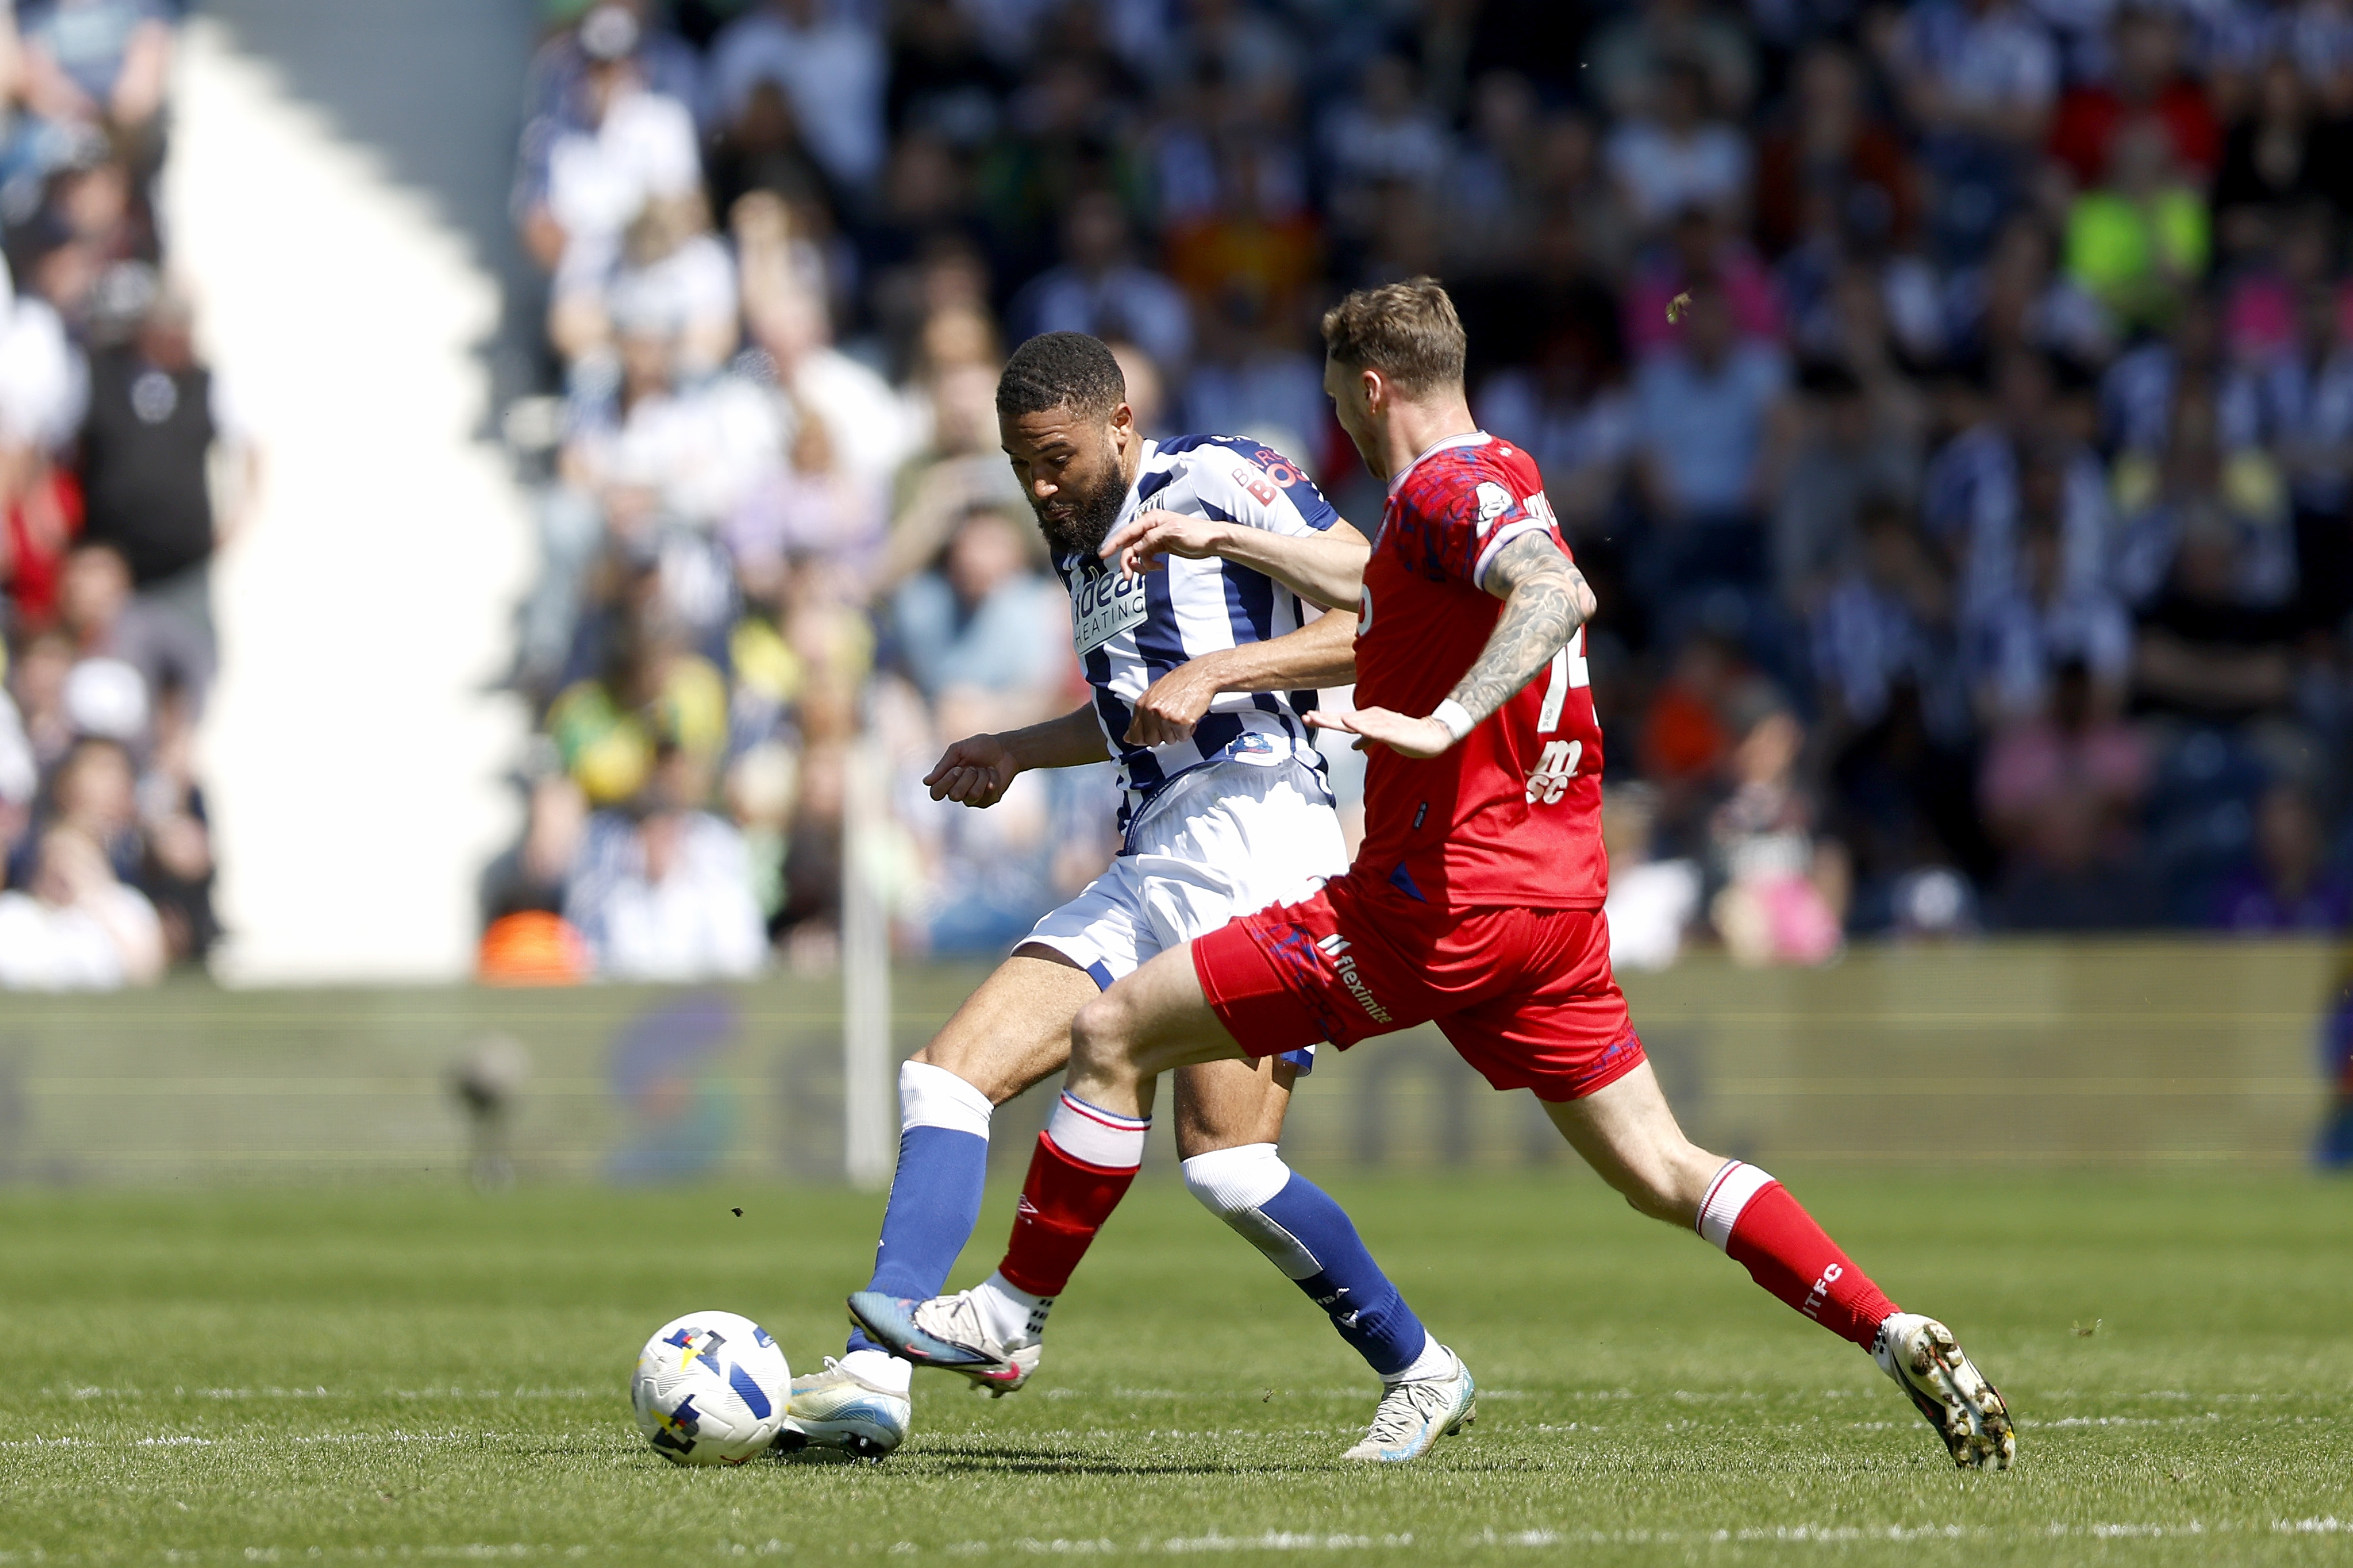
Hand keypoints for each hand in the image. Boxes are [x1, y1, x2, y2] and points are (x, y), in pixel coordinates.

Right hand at [923, 733, 1019, 806]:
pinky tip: (994, 774)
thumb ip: (943, 765)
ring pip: (973, 795)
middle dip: (967, 777)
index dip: (946, 782)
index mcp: (947, 780)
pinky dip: (993, 779)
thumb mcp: (958, 750)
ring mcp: (973, 798)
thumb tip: (926, 782)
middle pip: (954, 795)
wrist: (1005, 749)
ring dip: (981, 777)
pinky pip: (988, 794)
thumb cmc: (980, 747)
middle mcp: (958, 791)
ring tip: (985, 769)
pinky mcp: (988, 800)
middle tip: (974, 767)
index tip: (957, 769)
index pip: (936, 793)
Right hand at [1100, 509, 1232, 577]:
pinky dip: (1148, 565)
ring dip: (1138, 565)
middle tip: (1128, 577)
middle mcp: (1150, 528)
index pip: (1127, 532)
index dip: (1114, 543)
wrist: (1211, 541)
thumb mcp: (1173, 532)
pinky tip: (1157, 568)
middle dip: (1127, 561)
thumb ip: (1152, 538)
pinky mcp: (1160, 547)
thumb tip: (1136, 547)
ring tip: (1147, 573)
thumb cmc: (1196, 533)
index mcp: (1151, 520)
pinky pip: (1146, 557)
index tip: (1102, 555)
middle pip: (1130, 545)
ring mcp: (1154, 538)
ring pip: (1137, 553)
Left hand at [1126, 660, 1222, 745]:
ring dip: (1177, 732)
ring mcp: (1165, 717)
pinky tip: (1190, 715)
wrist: (1200, 674)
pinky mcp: (1180, 721)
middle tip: (1172, 719)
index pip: (1135, 736)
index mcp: (1141, 704)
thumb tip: (1127, 738)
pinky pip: (1183, 737)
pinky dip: (1189, 730)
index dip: (1145, 739)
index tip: (1154, 734)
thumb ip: (1141, 716)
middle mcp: (1151, 711)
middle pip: (1152, 742)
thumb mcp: (1153, 695)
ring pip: (1169, 741)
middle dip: (1163, 735)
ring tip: (1181, 713)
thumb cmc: (1178, 683)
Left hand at [1304, 705, 1454, 758]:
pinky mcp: (1390, 730)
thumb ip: (1366, 739)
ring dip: (1335, 720)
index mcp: (1368, 720)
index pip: (1342, 720)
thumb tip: (1352, 745)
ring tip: (1317, 718)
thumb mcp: (1381, 738)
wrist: (1431, 735)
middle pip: (1343, 719)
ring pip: (1353, 722)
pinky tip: (1347, 724)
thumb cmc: (1406, 735)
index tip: (1306, 717)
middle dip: (1323, 718)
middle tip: (1305, 716)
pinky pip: (1372, 729)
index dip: (1325, 719)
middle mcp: (1371, 718)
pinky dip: (1358, 726)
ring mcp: (1380, 723)